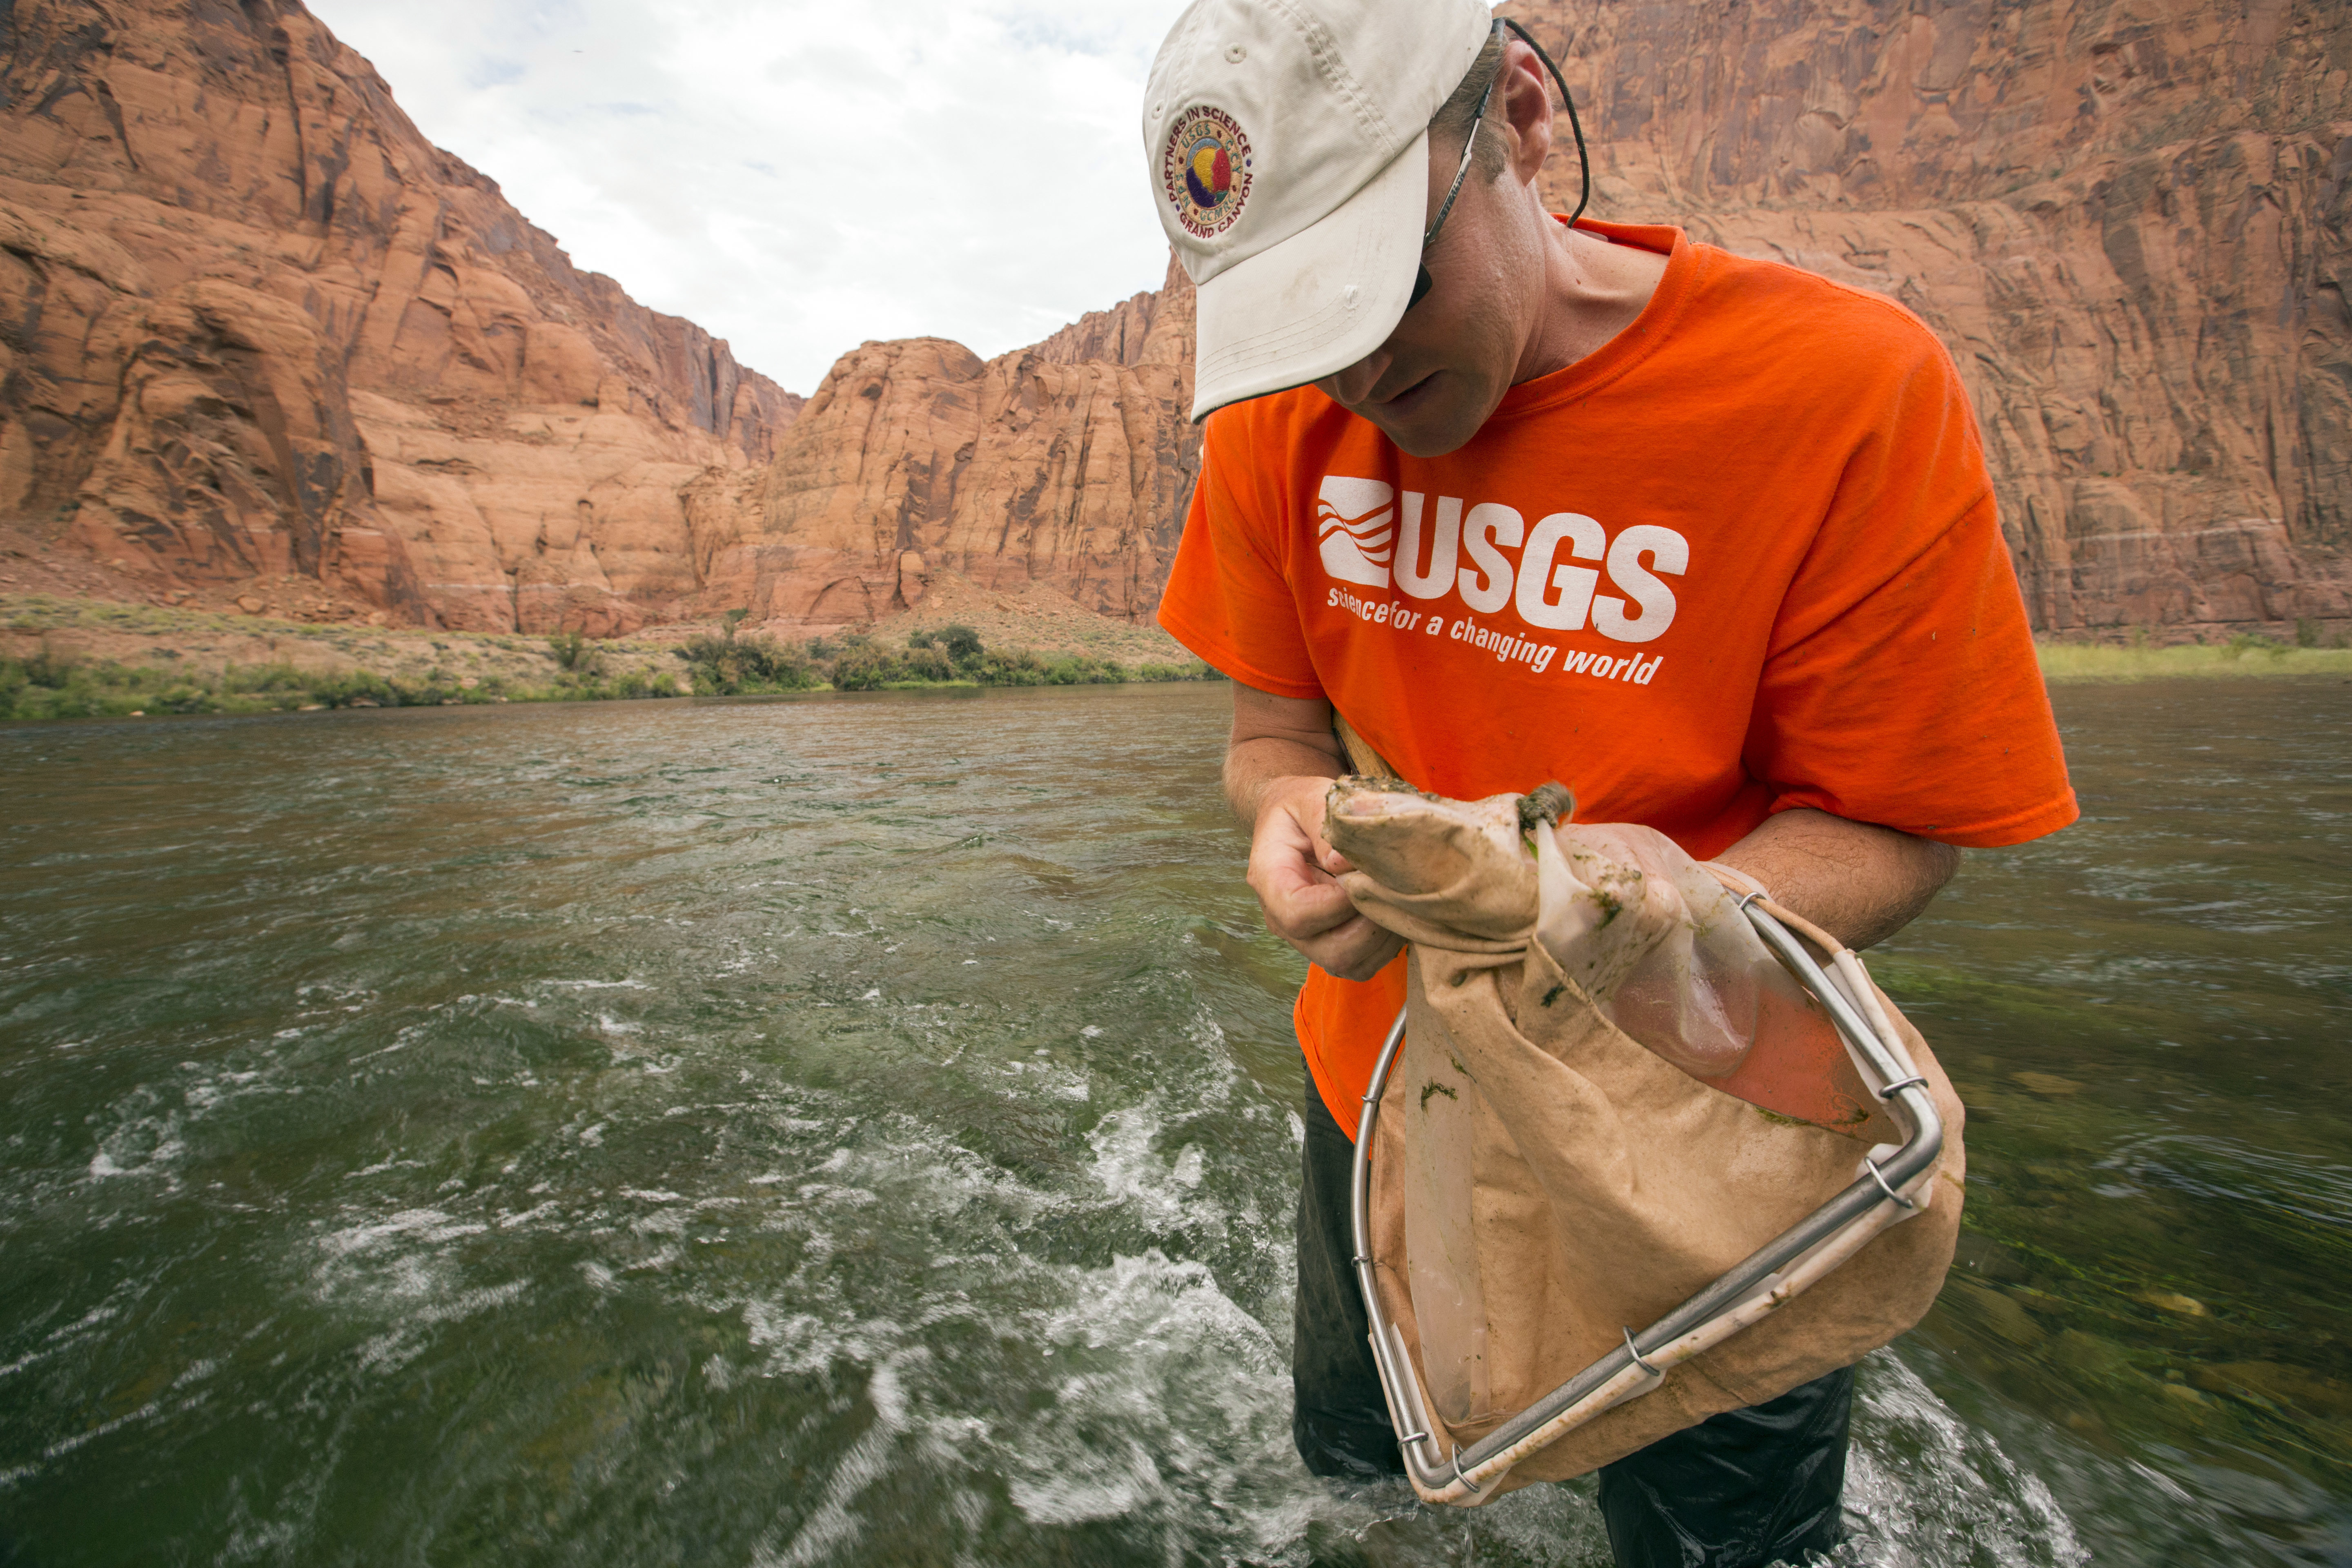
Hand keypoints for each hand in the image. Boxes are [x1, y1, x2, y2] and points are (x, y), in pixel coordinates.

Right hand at [1246, 775, 1405, 980]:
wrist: (1295, 821)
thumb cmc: (1302, 807)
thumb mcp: (1309, 797)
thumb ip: (1324, 821)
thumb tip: (1344, 863)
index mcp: (1270, 880)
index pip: (1298, 914)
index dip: (1340, 903)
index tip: (1365, 873)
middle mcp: (1283, 919)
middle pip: (1331, 952)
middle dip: (1372, 925)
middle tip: (1389, 888)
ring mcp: (1307, 939)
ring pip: (1351, 963)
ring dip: (1384, 935)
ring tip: (1394, 896)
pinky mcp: (1331, 946)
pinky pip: (1364, 964)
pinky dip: (1386, 943)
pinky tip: (1390, 908)